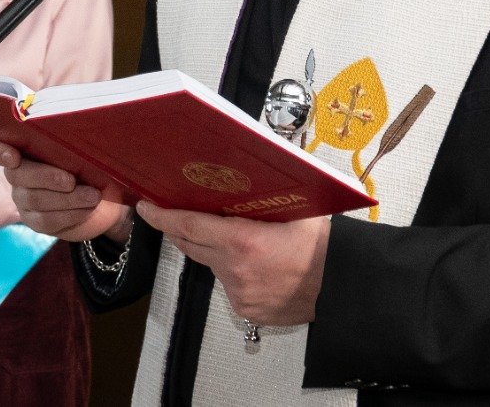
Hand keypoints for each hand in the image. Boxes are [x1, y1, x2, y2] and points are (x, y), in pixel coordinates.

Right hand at [0, 138, 130, 241]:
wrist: (100, 190)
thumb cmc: (86, 156)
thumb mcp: (79, 141)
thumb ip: (69, 130)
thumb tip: (79, 119)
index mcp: (20, 147)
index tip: (13, 156)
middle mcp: (16, 174)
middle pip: (20, 176)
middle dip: (46, 177)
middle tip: (71, 179)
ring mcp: (24, 199)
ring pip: (36, 200)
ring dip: (67, 198)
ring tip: (92, 195)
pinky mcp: (36, 221)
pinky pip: (48, 220)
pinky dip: (71, 213)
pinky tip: (87, 206)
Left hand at [136, 201, 328, 325]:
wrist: (343, 290)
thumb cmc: (324, 247)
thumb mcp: (296, 210)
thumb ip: (265, 199)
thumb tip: (249, 179)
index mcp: (242, 241)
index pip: (188, 226)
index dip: (162, 216)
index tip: (146, 207)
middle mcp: (233, 270)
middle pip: (192, 246)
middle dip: (179, 230)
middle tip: (168, 213)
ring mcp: (238, 293)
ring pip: (213, 266)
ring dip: (214, 251)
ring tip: (232, 237)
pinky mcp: (246, 310)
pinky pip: (230, 285)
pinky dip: (233, 272)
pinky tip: (255, 264)